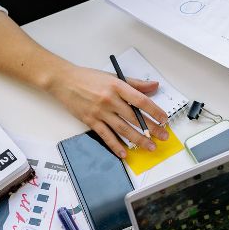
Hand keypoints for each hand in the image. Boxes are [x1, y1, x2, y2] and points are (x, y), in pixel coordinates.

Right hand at [47, 63, 169, 157]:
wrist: (64, 81)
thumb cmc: (88, 78)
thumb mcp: (113, 77)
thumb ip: (135, 83)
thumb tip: (154, 86)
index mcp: (117, 86)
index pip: (141, 100)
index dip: (154, 111)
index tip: (164, 119)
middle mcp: (110, 99)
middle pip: (134, 117)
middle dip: (151, 128)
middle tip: (163, 136)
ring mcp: (100, 112)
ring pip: (123, 129)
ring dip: (138, 139)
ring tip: (150, 147)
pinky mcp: (90, 121)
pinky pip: (106, 135)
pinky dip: (115, 145)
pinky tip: (124, 153)